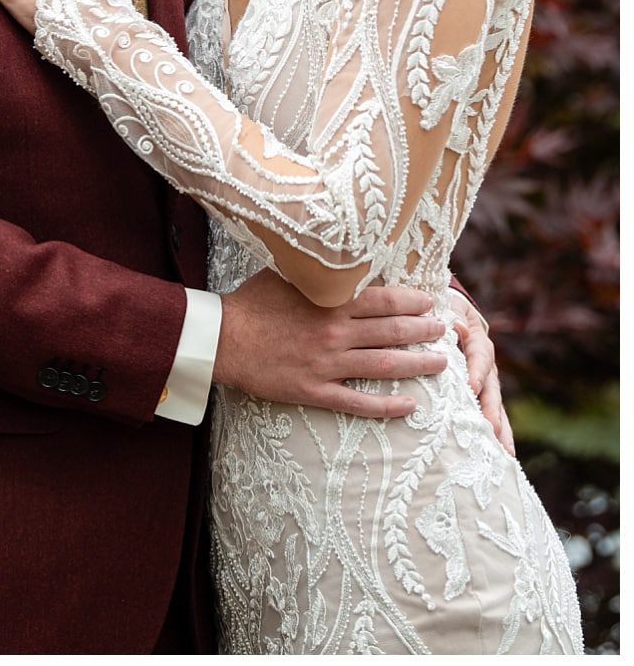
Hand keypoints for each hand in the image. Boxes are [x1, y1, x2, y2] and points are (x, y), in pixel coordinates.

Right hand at [215, 269, 443, 417]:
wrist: (220, 339)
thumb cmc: (250, 303)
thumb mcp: (284, 276)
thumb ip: (316, 272)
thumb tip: (342, 260)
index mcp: (329, 303)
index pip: (385, 301)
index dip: (413, 302)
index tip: (431, 302)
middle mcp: (334, 333)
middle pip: (392, 332)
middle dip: (424, 331)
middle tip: (444, 331)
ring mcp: (327, 364)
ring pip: (384, 365)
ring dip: (417, 364)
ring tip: (440, 363)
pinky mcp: (314, 390)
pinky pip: (358, 402)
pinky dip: (387, 405)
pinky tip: (410, 405)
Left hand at [450, 291, 514, 456]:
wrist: (453, 313)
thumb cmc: (443, 312)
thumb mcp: (446, 308)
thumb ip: (450, 316)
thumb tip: (455, 326)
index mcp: (477, 342)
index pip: (478, 357)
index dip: (475, 371)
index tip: (471, 386)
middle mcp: (487, 365)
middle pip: (492, 389)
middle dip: (492, 411)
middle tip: (491, 431)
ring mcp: (487, 382)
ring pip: (496, 407)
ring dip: (500, 429)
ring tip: (504, 454)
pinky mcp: (483, 394)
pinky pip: (490, 415)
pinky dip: (496, 434)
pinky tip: (501, 456)